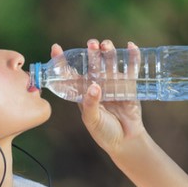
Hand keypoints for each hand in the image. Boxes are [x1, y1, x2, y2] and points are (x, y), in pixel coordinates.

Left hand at [51, 40, 145, 154]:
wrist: (125, 142)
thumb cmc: (104, 133)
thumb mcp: (92, 120)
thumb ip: (91, 104)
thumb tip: (94, 86)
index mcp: (83, 92)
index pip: (70, 74)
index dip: (62, 61)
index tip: (56, 48)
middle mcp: (97, 85)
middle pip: (93, 64)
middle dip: (92, 53)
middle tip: (91, 44)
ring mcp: (113, 83)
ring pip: (110, 63)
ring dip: (109, 52)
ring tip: (106, 45)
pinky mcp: (129, 86)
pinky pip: (131, 69)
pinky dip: (132, 57)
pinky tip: (131, 47)